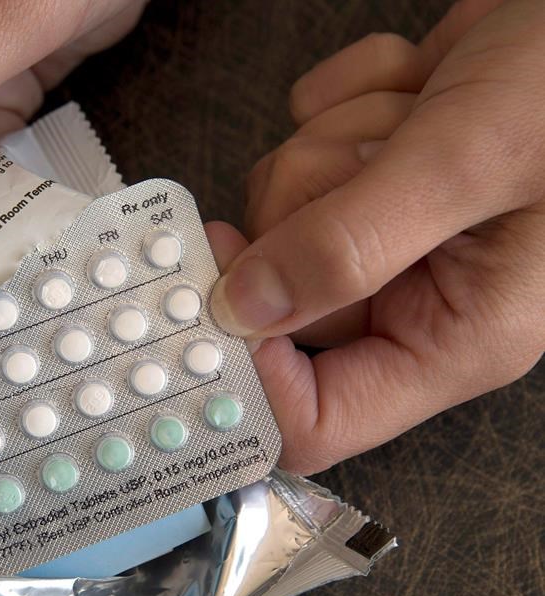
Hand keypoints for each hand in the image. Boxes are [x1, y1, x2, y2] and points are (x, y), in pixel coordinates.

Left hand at [208, 0, 544, 473]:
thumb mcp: (469, 165)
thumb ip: (349, 245)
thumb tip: (241, 310)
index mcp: (449, 338)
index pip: (317, 420)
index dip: (253, 373)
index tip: (219, 294)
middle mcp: (413, 300)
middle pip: (279, 294)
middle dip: (310, 206)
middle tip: (386, 154)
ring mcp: (385, 236)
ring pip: (280, 208)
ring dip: (337, 139)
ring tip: (423, 111)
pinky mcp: (369, 172)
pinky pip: (299, 139)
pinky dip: (346, 95)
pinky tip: (417, 84)